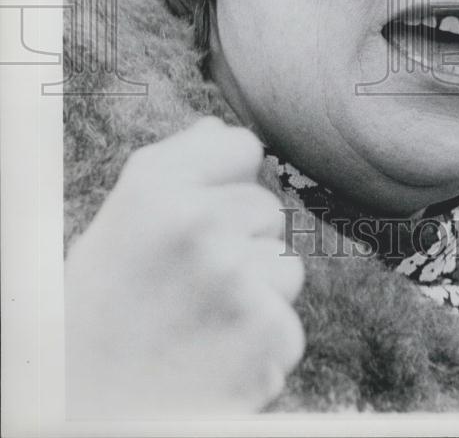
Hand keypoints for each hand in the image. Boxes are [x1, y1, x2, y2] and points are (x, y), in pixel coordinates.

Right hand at [65, 117, 304, 415]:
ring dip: (255, 289)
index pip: (243, 147)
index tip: (200, 217)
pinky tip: (216, 353)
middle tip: (188, 284)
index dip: (227, 183)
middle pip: (268, 206)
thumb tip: (217, 129)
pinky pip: (288, 315)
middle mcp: (199, 223)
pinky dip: (261, 339)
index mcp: (156, 188)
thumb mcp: (117, 225)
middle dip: (239, 241)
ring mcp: (237, 277)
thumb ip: (171, 167)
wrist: (91, 414)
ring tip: (200, 320)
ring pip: (284, 260)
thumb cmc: (100, 314)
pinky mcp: (268, 331)